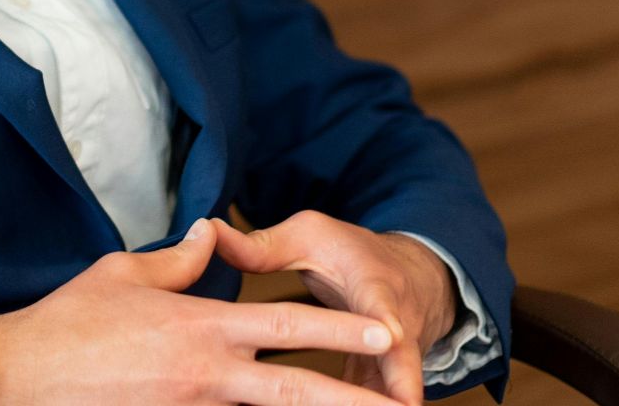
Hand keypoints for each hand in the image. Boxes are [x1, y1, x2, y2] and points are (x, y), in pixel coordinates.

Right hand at [0, 217, 405, 405]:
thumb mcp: (124, 272)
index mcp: (202, 325)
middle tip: (400, 404)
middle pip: (297, 388)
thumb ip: (178, 260)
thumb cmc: (68, 321)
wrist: (19, 376)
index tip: (387, 331)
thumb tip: (207, 234)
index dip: (341, 327)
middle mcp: (208, 372)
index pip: (287, 322)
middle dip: (353, 399)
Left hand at [210, 211, 458, 405]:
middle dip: (402, 383)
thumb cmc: (350, 252)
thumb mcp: (310, 237)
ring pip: (394, 389)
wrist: (408, 275)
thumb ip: (263, 246)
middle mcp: (396, 323)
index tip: (390, 337)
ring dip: (378, 405)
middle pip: (402, 358)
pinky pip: (375, 400)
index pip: (380, 301)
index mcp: (372, 283)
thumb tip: (210, 230)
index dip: (385, 320)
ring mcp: (398, 356)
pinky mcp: (390, 380)